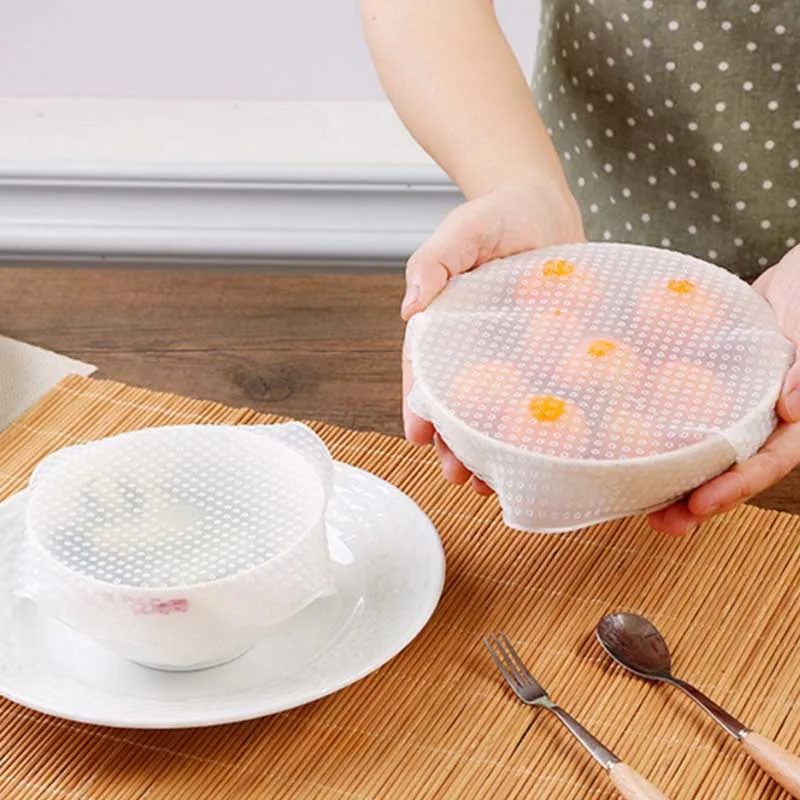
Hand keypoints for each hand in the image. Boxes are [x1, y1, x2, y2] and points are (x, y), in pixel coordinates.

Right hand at [401, 182, 584, 492]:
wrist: (545, 207)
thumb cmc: (498, 214)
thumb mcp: (463, 231)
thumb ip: (435, 262)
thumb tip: (410, 307)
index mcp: (445, 324)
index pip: (425, 371)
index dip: (420, 406)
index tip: (419, 437)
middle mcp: (474, 347)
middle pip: (459, 402)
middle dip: (455, 443)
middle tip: (459, 478)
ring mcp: (511, 355)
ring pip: (496, 409)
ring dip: (491, 447)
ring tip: (493, 482)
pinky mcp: (545, 354)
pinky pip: (538, 393)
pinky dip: (535, 425)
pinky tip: (542, 453)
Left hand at [650, 245, 799, 535]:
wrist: (794, 275)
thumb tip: (788, 409)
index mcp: (796, 414)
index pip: (769, 459)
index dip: (737, 486)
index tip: (701, 505)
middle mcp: (765, 418)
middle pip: (733, 468)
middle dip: (699, 501)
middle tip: (663, 523)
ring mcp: (736, 406)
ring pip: (706, 449)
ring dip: (675, 477)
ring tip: (639, 505)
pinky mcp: (709, 388)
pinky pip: (685, 414)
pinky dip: (661, 433)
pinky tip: (628, 449)